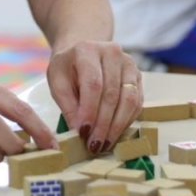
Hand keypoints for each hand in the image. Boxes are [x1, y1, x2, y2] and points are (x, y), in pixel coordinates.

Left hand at [47, 40, 142, 154]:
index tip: (84, 133)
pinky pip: (137, 102)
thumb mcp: (57, 83)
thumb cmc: (67, 69)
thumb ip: (67, 106)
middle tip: (95, 145)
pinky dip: (126, 121)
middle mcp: (112, 53)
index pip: (93, 84)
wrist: (81, 52)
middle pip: (112, 94)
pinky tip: (115, 133)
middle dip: (103, 124)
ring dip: (117, 126)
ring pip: (129, 100)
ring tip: (105, 143)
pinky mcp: (138, 76)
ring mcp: (128, 63)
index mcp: (87, 50)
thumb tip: (79, 132)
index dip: (89, 111)